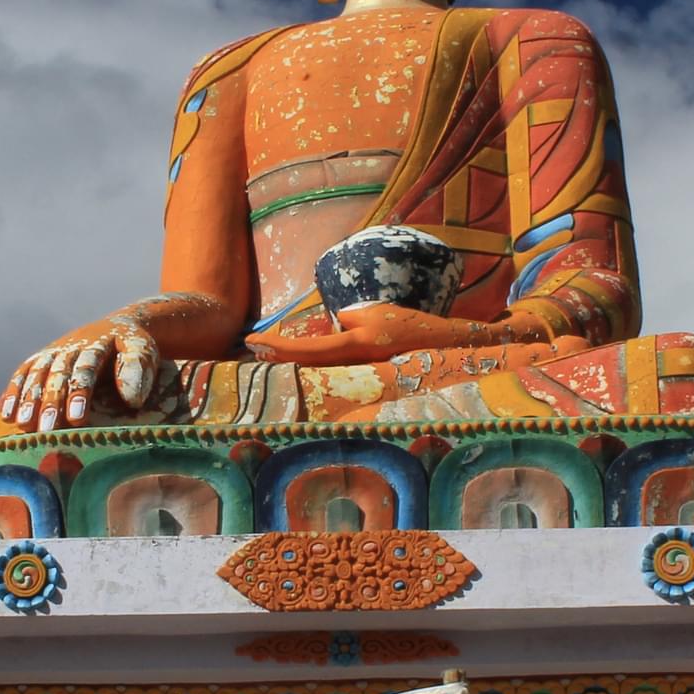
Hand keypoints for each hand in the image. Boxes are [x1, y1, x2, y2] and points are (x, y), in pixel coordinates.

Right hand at [0, 314, 162, 432]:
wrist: (118, 326)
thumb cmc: (134, 348)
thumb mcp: (143, 351)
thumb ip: (137, 371)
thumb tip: (132, 400)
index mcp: (98, 343)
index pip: (86, 369)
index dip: (80, 393)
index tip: (77, 420)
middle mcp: (71, 346)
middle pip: (58, 375)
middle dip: (51, 403)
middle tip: (47, 430)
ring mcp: (54, 351)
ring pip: (38, 375)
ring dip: (29, 400)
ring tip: (23, 426)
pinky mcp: (42, 358)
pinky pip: (24, 373)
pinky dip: (14, 392)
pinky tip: (5, 414)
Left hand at [245, 303, 495, 366]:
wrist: (445, 348)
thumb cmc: (412, 327)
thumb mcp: (376, 315)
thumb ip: (350, 320)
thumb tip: (333, 327)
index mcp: (355, 346)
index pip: (306, 349)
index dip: (277, 347)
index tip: (253, 340)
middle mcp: (353, 365)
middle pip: (304, 365)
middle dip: (275, 358)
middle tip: (248, 349)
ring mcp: (358, 375)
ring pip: (315, 371)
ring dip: (289, 363)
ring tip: (262, 354)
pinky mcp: (363, 378)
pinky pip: (330, 371)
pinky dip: (309, 365)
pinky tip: (295, 362)